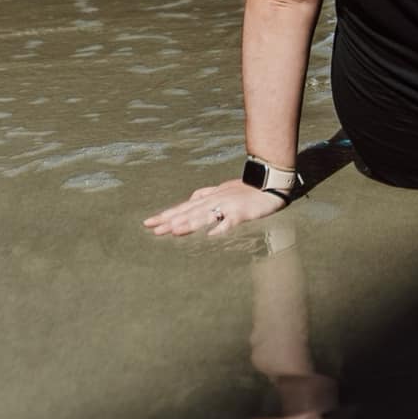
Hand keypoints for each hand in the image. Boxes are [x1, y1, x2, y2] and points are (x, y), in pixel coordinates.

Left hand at [143, 176, 287, 237]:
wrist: (269, 183)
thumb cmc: (246, 189)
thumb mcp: (222, 189)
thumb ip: (206, 193)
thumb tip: (191, 198)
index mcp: (209, 197)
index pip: (183, 207)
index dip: (166, 215)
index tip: (149, 223)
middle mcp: (214, 200)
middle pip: (189, 212)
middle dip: (171, 221)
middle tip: (153, 229)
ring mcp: (227, 206)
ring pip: (205, 215)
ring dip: (190, 223)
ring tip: (174, 231)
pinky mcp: (241, 212)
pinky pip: (230, 221)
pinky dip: (221, 227)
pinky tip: (212, 235)